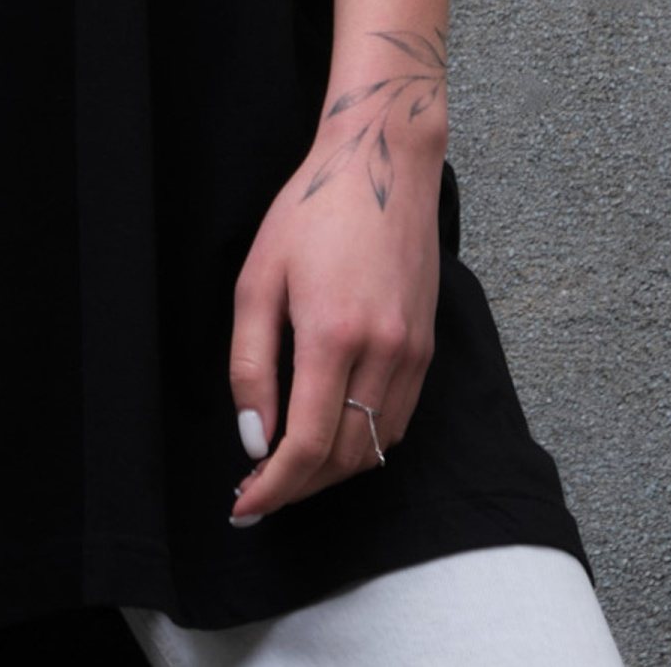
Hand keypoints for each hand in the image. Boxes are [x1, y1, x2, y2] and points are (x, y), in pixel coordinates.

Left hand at [224, 117, 442, 524]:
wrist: (381, 164)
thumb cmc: (311, 212)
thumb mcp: (257, 278)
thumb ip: (251, 364)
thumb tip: (254, 438)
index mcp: (334, 334)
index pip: (308, 446)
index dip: (274, 487)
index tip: (244, 507)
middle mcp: (383, 352)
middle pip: (344, 460)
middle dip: (298, 488)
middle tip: (256, 493)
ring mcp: (412, 353)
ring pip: (375, 448)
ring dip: (330, 473)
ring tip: (286, 471)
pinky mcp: (426, 348)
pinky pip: (398, 422)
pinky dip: (364, 445)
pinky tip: (331, 437)